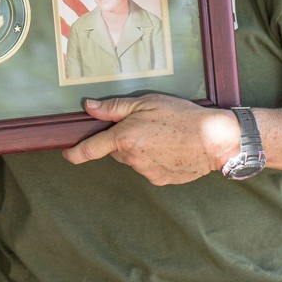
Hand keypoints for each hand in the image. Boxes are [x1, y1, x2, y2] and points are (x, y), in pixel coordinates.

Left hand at [62, 93, 238, 185]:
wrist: (214, 140)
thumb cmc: (181, 116)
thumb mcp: (145, 102)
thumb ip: (114, 107)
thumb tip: (88, 107)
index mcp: (124, 138)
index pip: (90, 149)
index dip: (75, 153)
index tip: (67, 154)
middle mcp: (131, 159)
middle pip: (116, 150)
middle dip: (122, 140)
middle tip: (144, 125)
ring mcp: (146, 172)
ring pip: (133, 160)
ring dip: (140, 149)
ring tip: (163, 135)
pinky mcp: (160, 180)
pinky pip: (149, 168)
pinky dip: (154, 159)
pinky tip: (170, 147)